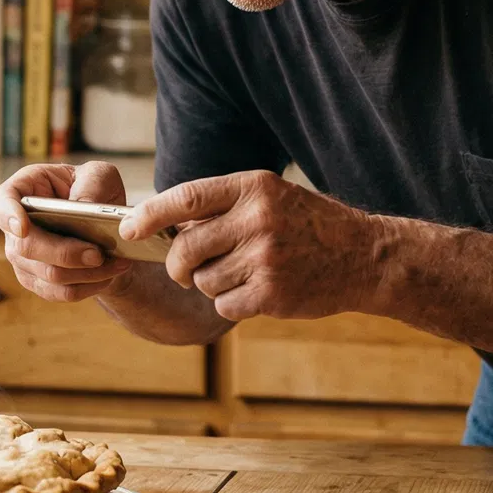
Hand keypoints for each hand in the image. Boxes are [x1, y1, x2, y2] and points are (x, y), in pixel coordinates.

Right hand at [0, 160, 135, 303]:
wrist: (104, 225)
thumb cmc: (95, 190)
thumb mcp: (100, 175)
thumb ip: (92, 184)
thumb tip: (81, 207)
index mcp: (24, 189)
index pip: (2, 201)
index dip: (9, 215)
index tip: (22, 227)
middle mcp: (14, 226)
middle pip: (27, 248)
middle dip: (65, 253)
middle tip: (98, 254)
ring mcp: (22, 257)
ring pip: (48, 274)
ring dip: (86, 273)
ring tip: (116, 264)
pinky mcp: (37, 281)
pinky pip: (59, 293)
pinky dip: (88, 287)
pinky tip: (108, 276)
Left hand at [120, 170, 384, 322]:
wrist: (366, 257)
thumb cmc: (309, 225)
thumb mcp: (271, 197)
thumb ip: (223, 206)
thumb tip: (164, 226)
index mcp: (253, 187)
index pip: (185, 198)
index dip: (149, 215)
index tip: (127, 228)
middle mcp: (257, 219)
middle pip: (185, 248)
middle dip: (176, 265)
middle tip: (184, 270)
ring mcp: (265, 258)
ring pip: (204, 281)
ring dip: (212, 284)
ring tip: (242, 275)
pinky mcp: (272, 293)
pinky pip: (224, 305)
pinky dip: (231, 304)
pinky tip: (256, 293)